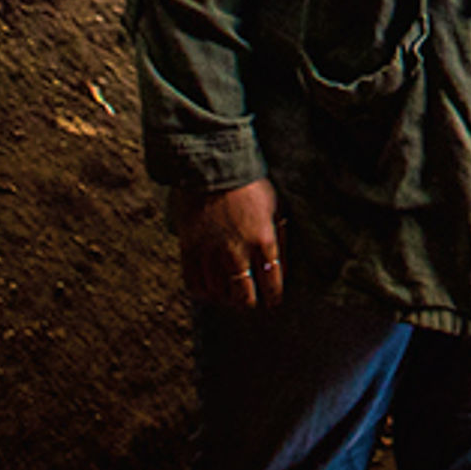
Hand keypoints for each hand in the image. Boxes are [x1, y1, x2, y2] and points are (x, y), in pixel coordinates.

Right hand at [170, 178, 283, 310]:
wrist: (212, 167)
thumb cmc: (249, 184)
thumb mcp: (276, 206)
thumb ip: (279, 235)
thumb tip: (281, 263)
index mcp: (263, 239)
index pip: (271, 282)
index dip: (273, 297)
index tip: (272, 301)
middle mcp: (237, 251)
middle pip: (243, 295)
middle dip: (249, 302)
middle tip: (251, 301)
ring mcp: (211, 252)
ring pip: (219, 293)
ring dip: (226, 298)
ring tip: (231, 296)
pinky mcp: (189, 250)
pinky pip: (194, 283)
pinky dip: (202, 292)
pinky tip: (209, 291)